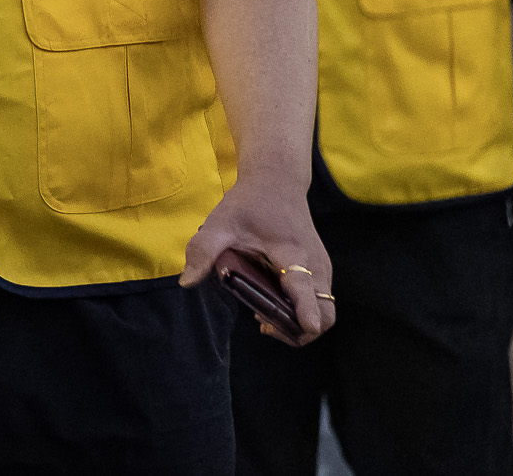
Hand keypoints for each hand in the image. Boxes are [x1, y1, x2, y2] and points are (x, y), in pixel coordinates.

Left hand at [180, 177, 334, 345]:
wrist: (278, 181)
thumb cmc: (249, 204)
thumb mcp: (220, 223)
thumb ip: (203, 250)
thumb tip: (187, 282)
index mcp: (292, 252)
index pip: (304, 286)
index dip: (306, 310)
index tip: (306, 326)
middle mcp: (316, 265)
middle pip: (325, 312)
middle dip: (301, 331)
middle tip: (267, 326)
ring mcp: (323, 269)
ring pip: (325, 311)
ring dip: (299, 324)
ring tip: (264, 317)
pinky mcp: (322, 271)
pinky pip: (320, 302)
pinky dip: (303, 312)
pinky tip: (273, 305)